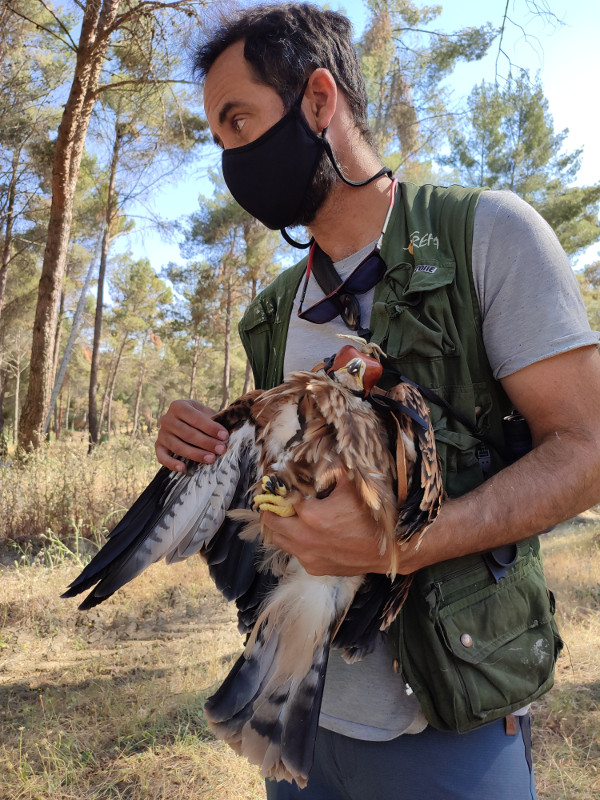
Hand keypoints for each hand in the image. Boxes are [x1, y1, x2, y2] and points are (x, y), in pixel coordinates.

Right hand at [155, 399, 228, 471]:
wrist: (186, 422)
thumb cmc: (201, 418)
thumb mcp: (206, 413)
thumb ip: (215, 420)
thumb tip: (227, 434)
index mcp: (178, 406)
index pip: (195, 418)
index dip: (210, 427)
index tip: (224, 436)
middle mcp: (167, 419)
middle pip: (187, 433)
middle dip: (206, 442)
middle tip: (221, 449)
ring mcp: (161, 433)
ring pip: (178, 446)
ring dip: (195, 454)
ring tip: (211, 459)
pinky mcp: (158, 446)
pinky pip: (162, 456)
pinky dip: (171, 463)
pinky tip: (183, 468)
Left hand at [261, 472, 392, 575]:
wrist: (389, 549)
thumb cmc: (372, 515)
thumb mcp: (354, 484)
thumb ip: (335, 467)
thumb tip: (323, 451)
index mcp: (311, 515)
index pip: (279, 500)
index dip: (276, 491)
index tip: (277, 486)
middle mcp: (304, 538)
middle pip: (271, 523)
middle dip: (272, 511)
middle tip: (278, 503)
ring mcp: (308, 556)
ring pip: (280, 541)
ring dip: (282, 529)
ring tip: (292, 519)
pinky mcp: (316, 569)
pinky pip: (295, 554)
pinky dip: (296, 544)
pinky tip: (310, 535)